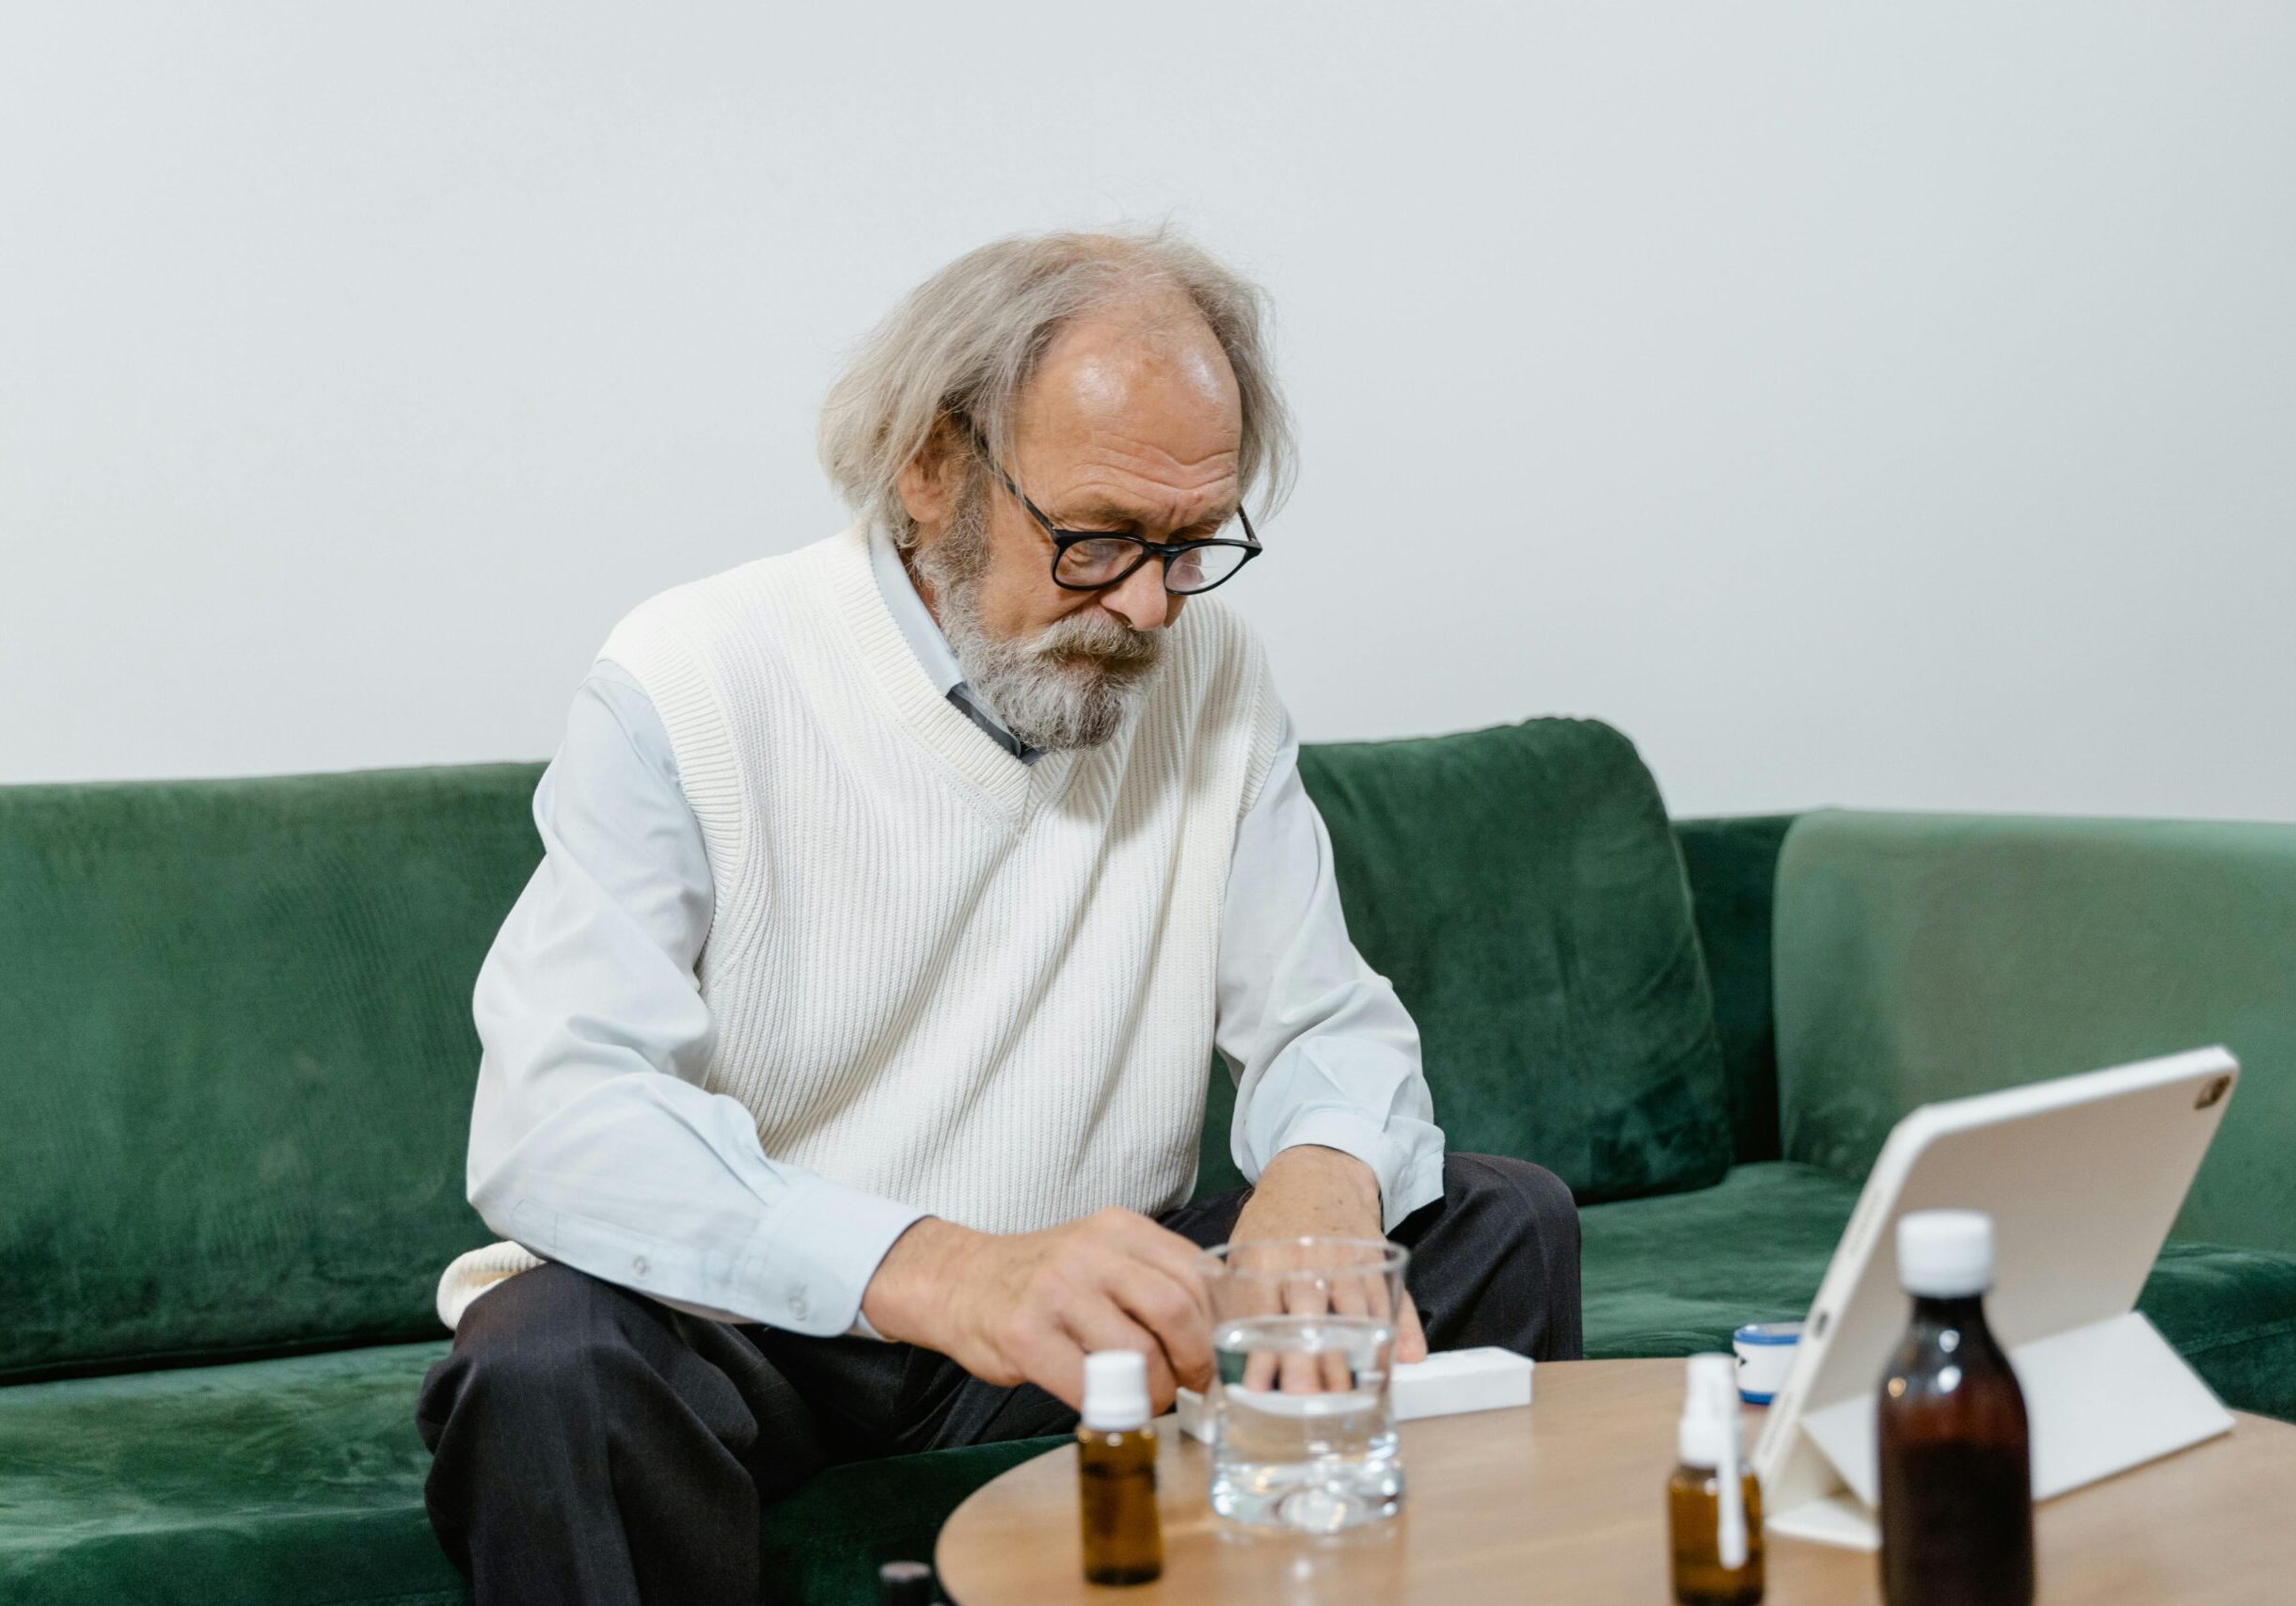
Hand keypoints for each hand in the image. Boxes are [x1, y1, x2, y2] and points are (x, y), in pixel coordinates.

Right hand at [860, 1209, 1211, 1412]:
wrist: (959, 1281)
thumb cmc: (1043, 1281)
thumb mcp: (1101, 1255)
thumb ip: (1151, 1278)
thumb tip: (1216, 1330)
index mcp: (1119, 1228)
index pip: (1195, 1274)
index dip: (1215, 1325)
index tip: (1215, 1355)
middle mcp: (1090, 1251)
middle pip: (1176, 1310)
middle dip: (1195, 1361)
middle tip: (1190, 1385)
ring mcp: (1056, 1291)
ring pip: (1139, 1353)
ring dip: (1155, 1391)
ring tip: (1146, 1398)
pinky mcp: (1026, 1335)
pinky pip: (1091, 1384)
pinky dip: (1111, 1406)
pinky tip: (1107, 1404)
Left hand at [1227, 1146, 1426, 1389]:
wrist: (1317, 1170)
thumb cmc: (1274, 1221)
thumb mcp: (1245, 1250)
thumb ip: (1240, 1301)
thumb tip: (1236, 1359)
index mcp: (1262, 1258)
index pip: (1259, 1313)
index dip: (1260, 1354)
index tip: (1259, 1390)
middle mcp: (1303, 1259)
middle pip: (1306, 1320)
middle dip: (1308, 1362)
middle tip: (1307, 1400)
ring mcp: (1343, 1258)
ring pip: (1352, 1314)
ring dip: (1352, 1356)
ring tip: (1349, 1395)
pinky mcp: (1374, 1257)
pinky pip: (1388, 1298)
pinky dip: (1396, 1329)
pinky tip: (1399, 1358)